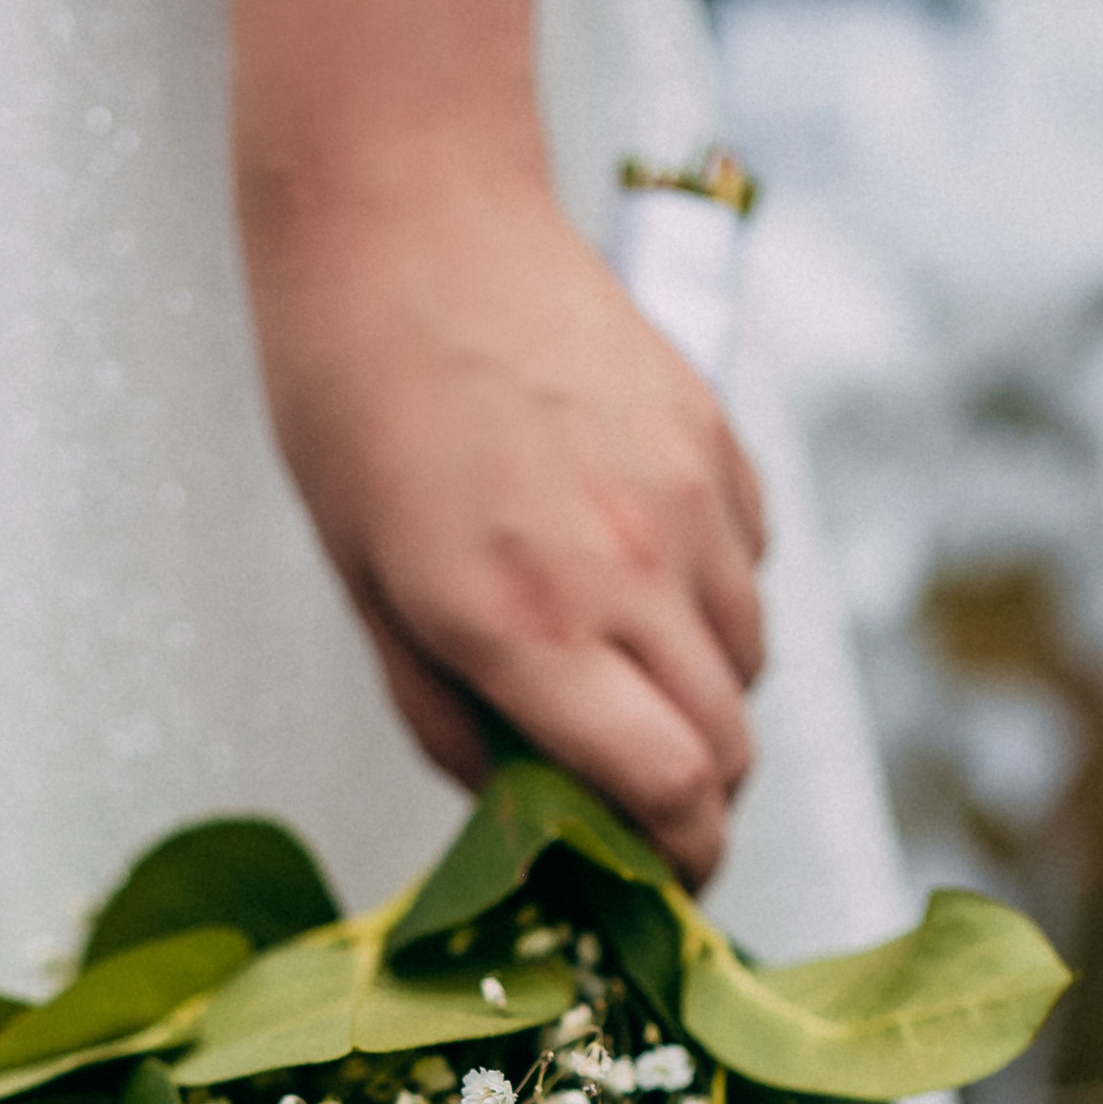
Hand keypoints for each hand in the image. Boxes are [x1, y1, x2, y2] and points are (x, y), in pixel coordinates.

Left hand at [245, 167, 766, 886]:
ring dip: (702, 703)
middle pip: (727, 748)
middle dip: (694, 804)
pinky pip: (752, 569)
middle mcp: (627, 566)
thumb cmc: (350, 405)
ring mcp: (686, 496)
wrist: (405, 212)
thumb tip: (525, 816)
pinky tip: (635, 573)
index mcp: (525, 622)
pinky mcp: (716, 437)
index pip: (670, 792)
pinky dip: (712, 607)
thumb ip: (454, 721)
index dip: (681, 866)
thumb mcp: (368, 592)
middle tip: (636, 811)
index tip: (658, 891)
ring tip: (620, 675)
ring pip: (748, 665)